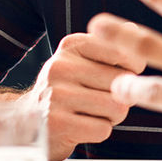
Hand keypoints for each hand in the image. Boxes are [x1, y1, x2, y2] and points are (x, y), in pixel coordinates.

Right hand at [17, 32, 145, 160]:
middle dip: (121, 96)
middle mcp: (61, 66)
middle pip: (122, 83)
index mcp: (72, 46)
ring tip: (92, 113)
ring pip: (117, 107)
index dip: (133, 69)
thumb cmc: (67, 89)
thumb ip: (110, 46)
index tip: (122, 74)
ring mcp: (56, 95)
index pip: (123, 52)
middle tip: (101, 99)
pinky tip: (82, 127)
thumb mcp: (82, 60)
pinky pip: (103, 130)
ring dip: (112, 116)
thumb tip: (133, 28)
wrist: (28, 121)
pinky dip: (99, 132)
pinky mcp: (57, 124)